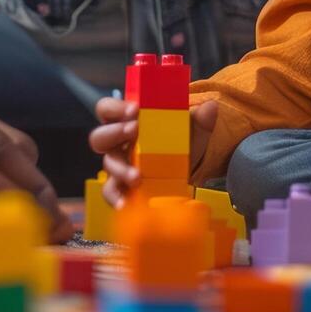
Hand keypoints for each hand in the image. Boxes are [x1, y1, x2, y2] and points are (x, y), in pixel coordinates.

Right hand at [88, 98, 218, 207]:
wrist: (187, 168)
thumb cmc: (180, 141)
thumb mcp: (191, 129)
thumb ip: (200, 118)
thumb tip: (211, 107)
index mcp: (127, 122)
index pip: (107, 109)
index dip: (115, 107)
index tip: (135, 109)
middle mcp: (118, 143)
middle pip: (99, 137)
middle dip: (115, 132)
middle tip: (134, 131)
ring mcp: (118, 166)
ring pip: (107, 165)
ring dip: (120, 169)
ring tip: (137, 176)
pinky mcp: (123, 187)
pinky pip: (112, 192)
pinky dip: (117, 198)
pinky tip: (126, 203)